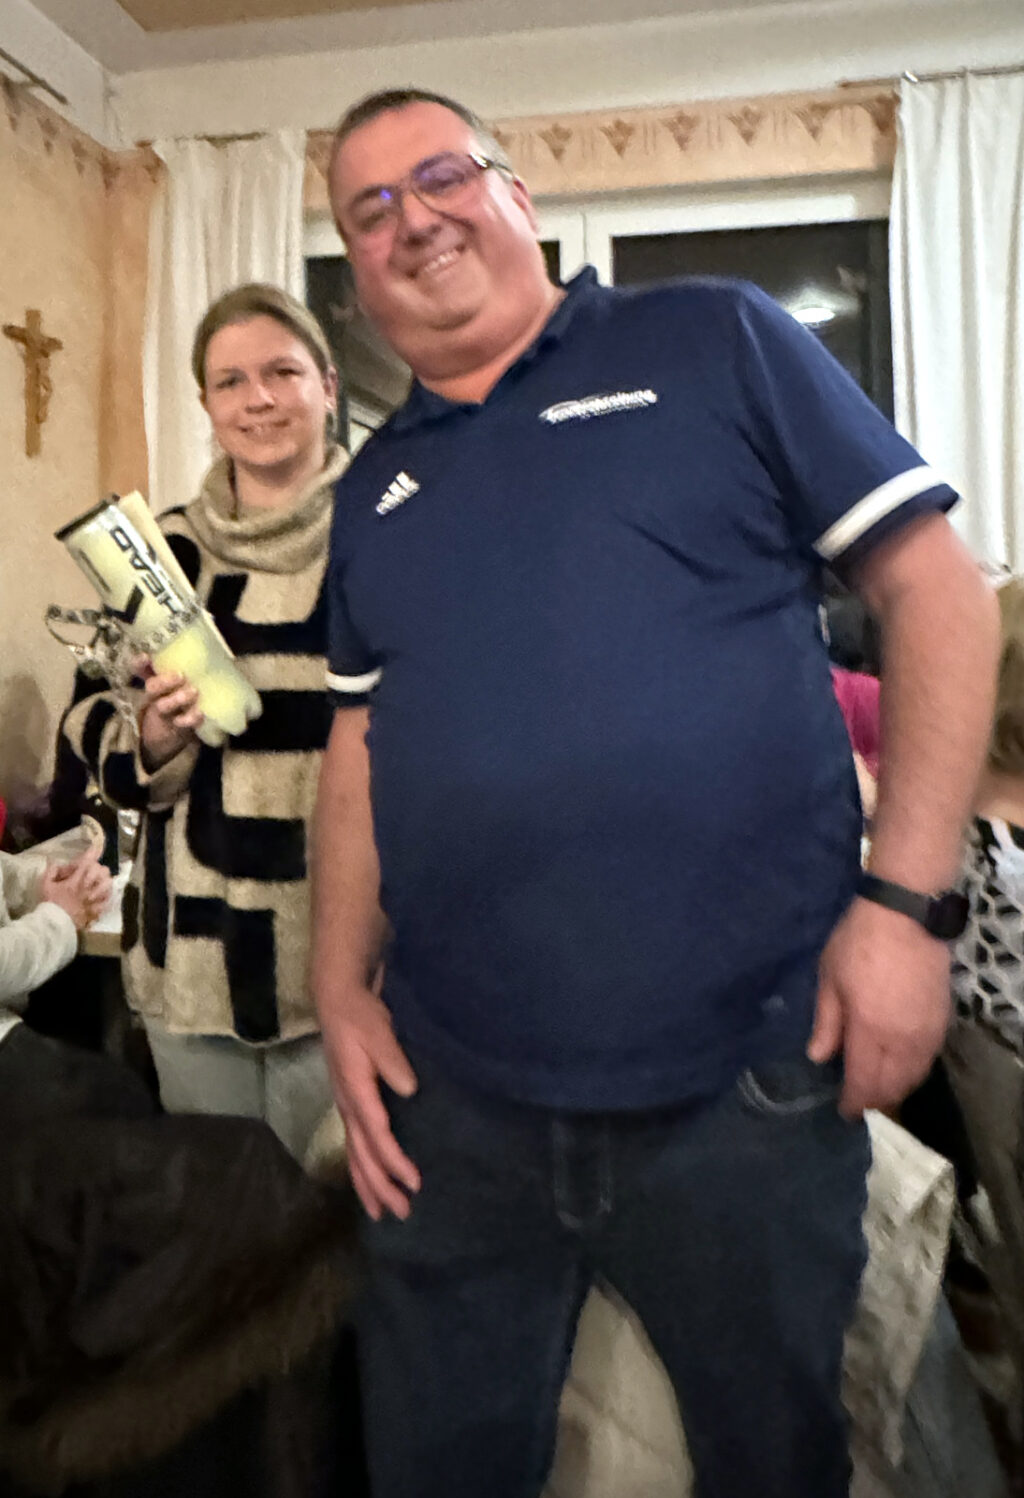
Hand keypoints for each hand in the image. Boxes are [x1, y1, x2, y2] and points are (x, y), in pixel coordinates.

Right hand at [40, 848, 111, 929]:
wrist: (54, 925)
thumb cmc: (50, 904)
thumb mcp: (45, 885)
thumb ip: (51, 872)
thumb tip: (55, 862)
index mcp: (74, 881)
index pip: (85, 863)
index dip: (91, 853)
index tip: (95, 848)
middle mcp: (86, 888)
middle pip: (101, 871)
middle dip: (98, 868)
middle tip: (94, 871)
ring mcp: (93, 899)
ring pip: (108, 884)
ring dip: (105, 881)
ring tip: (102, 882)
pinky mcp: (96, 910)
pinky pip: (108, 900)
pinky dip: (107, 896)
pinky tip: (104, 896)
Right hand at [137, 661, 202, 768]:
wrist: (174, 738)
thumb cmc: (184, 702)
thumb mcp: (183, 686)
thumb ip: (192, 673)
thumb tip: (213, 653)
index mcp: (157, 684)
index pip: (143, 670)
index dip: (139, 664)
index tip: (145, 657)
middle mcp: (156, 698)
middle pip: (152, 687)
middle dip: (164, 681)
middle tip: (180, 675)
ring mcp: (164, 715)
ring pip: (162, 706)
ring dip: (176, 699)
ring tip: (194, 691)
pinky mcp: (175, 730)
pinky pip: (180, 724)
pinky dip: (190, 718)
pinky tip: (200, 713)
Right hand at [322, 985, 419, 1220]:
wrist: (337, 1001)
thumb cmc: (361, 1016)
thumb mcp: (379, 1032)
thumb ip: (393, 1061)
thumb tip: (409, 1090)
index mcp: (356, 1092)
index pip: (377, 1136)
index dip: (394, 1162)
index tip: (414, 1183)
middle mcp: (348, 1106)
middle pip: (363, 1156)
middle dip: (380, 1187)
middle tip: (401, 1214)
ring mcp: (345, 1106)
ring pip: (355, 1155)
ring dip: (369, 1185)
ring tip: (383, 1212)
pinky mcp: (348, 1103)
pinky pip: (354, 1145)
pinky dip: (361, 1168)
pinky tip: (369, 1182)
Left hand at [808, 897, 950, 1118]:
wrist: (905, 915)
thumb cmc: (858, 943)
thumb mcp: (829, 978)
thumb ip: (826, 1022)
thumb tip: (818, 1056)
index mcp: (869, 1029)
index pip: (864, 1082)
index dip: (854, 1102)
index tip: (843, 1111)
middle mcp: (902, 1039)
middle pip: (892, 1086)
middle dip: (874, 1099)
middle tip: (859, 1100)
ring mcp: (926, 1031)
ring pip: (914, 1077)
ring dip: (896, 1088)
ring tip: (878, 1087)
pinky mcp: (942, 1020)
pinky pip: (928, 1060)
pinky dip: (913, 1072)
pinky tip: (900, 1066)